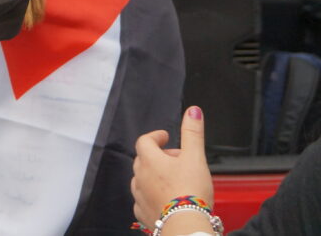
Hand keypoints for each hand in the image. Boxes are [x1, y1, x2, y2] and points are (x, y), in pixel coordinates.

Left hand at [131, 107, 212, 229]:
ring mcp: (139, 196)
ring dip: (154, 176)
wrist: (185, 226)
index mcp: (149, 160)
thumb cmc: (190, 192)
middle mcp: (139, 177)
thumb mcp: (195, 157)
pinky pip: (143, 200)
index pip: (144, 141)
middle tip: (177, 160)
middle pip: (143, 160)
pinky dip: (152, 196)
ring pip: (141, 180)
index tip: (165, 137)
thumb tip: (192, 111)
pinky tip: (165, 199)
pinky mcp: (143, 213)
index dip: (155, 137)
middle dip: (158, 156)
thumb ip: (193, 133)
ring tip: (173, 180)